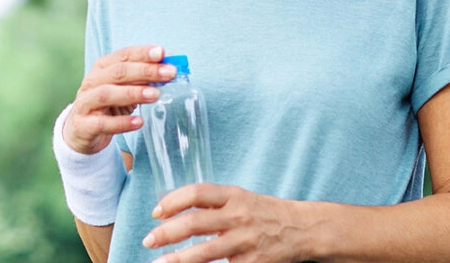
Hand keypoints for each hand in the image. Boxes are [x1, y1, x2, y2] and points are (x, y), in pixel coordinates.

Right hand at [63, 45, 175, 154]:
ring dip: (133, 93)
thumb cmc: (109, 104)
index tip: (163, 53)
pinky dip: (122, 122)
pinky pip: (102, 123)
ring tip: (155, 95)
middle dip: (146, 71)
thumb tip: (171, 67)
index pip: (124, 55)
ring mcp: (85, 103)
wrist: (82, 131)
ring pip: (107, 94)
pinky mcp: (84, 125)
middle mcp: (92, 82)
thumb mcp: (126, 87)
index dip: (143, 53)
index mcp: (103, 67)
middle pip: (118, 72)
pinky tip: (139, 122)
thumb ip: (145, 77)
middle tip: (169, 74)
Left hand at [142, 183, 306, 262]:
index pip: (198, 193)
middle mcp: (239, 216)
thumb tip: (173, 213)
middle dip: (166, 233)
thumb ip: (213, 204)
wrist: (301, 229)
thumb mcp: (241, 199)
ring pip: (204, 253)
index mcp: (234, 196)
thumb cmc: (264, 213)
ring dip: (177, 260)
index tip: (156, 212)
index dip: (173, 200)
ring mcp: (245, 242)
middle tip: (148, 240)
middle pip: (195, 223)